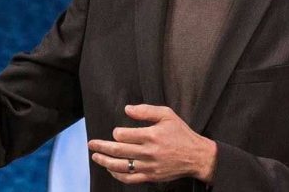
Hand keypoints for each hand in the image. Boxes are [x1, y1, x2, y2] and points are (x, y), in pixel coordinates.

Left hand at [88, 104, 216, 184]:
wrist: (197, 156)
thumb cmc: (181, 133)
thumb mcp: (167, 115)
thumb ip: (146, 110)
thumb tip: (127, 109)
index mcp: (151, 136)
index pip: (124, 135)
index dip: (116, 133)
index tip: (115, 132)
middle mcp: (149, 152)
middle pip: (119, 151)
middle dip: (102, 147)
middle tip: (91, 144)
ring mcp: (149, 166)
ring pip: (121, 166)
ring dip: (105, 161)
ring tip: (95, 156)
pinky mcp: (151, 176)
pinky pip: (130, 178)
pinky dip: (118, 175)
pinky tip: (110, 169)